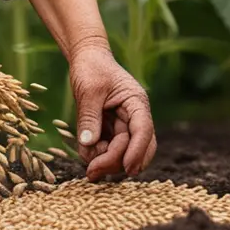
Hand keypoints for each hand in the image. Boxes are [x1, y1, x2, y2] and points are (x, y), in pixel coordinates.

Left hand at [69, 44, 155, 180]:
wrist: (86, 58)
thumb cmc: (91, 68)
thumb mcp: (89, 90)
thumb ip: (89, 117)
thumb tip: (89, 144)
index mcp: (136, 103)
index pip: (144, 130)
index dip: (137, 151)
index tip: (127, 169)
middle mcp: (134, 117)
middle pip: (137, 148)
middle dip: (117, 162)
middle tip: (92, 172)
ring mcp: (124, 125)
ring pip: (123, 154)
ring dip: (105, 160)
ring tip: (86, 155)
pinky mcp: (112, 130)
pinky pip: (109, 150)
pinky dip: (98, 155)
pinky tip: (86, 150)